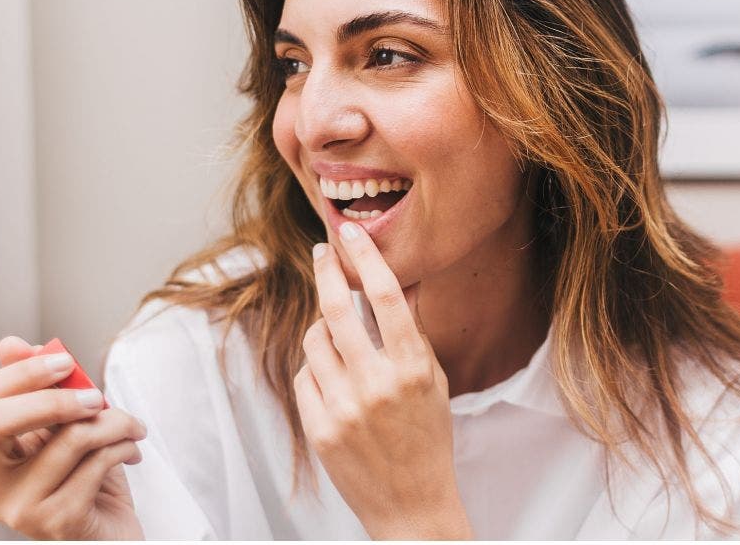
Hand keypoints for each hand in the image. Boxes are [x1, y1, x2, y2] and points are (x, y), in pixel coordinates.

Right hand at [0, 336, 146, 539]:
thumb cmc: (88, 476)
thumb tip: (11, 344)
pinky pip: (96, 464)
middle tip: (96, 397)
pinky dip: (123, 447)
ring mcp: (19, 510)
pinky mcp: (57, 522)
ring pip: (68, 439)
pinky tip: (131, 451)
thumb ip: (41, 387)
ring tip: (131, 426)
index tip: (64, 361)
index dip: (19, 373)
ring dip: (113, 423)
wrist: (114, 532)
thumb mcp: (64, 425)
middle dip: (53, 397)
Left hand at [294, 221, 473, 539]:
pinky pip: (306, 375)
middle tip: (322, 252)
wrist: (412, 505)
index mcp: (413, 368)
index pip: (384, 296)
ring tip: (339, 339)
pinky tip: (335, 381)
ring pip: (314, 340)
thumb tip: (397, 281)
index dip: (365, 257)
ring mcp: (345, 407)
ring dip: (323, 329)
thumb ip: (412, 333)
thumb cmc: (427, 437)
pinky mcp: (319, 428)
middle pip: (336, 308)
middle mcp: (377, 384)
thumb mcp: (433, 381)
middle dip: (325, 271)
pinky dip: (317, 369)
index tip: (350, 234)